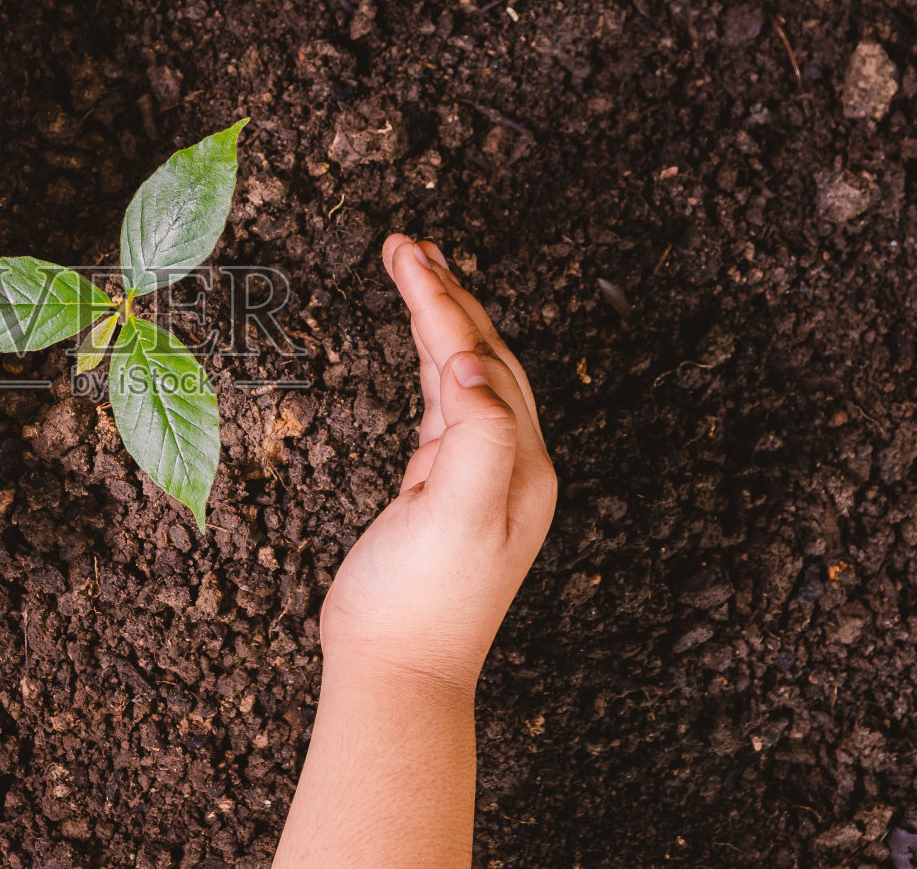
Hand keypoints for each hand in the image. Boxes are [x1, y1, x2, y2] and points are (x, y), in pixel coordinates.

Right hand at [319, 236, 555, 693]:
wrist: (396, 672)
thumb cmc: (420, 603)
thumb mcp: (455, 515)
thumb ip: (476, 435)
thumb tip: (474, 367)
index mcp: (520, 459)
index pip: (481, 355)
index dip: (440, 299)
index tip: (404, 252)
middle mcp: (511, 461)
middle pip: (485, 352)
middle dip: (446, 293)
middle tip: (406, 244)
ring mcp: (478, 475)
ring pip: (467, 374)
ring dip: (440, 319)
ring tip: (412, 270)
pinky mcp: (443, 489)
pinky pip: (445, 406)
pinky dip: (431, 363)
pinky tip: (421, 349)